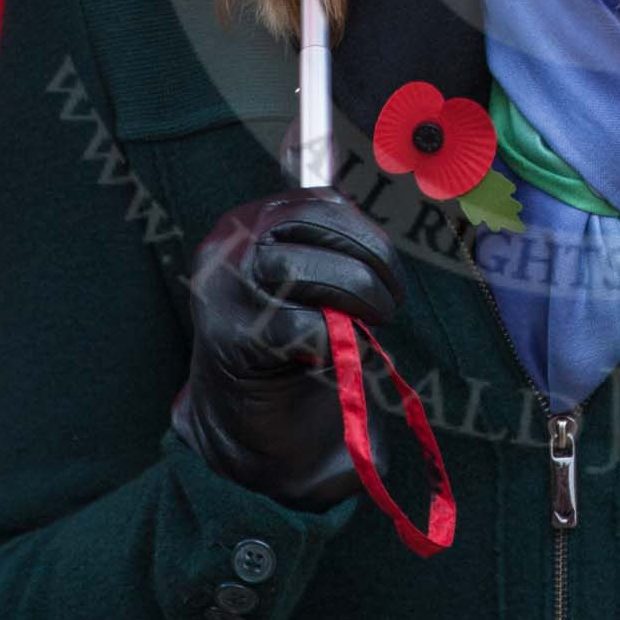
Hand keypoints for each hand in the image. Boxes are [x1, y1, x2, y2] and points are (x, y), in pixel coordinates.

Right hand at [170, 186, 408, 511]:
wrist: (243, 418)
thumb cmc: (285, 339)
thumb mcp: (303, 280)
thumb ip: (329, 243)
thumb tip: (371, 211)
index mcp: (246, 222)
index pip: (316, 201)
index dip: (365, 228)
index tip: (389, 262)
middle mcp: (227, 247)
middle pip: (314, 225)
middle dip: (371, 257)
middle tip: (395, 297)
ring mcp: (224, 292)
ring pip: (309, 271)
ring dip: (360, 296)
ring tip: (376, 320)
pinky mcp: (233, 340)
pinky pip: (304, 326)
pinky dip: (335, 339)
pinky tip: (337, 352)